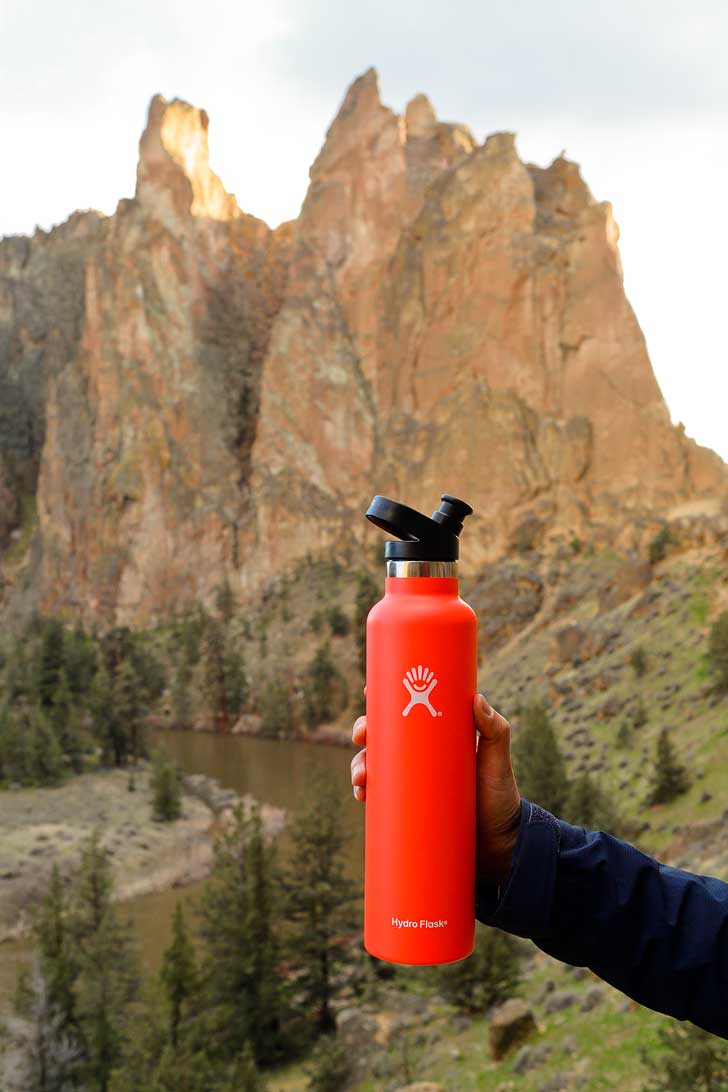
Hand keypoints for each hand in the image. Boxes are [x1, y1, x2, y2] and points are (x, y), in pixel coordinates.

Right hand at [351, 692, 520, 886]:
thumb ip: (494, 730)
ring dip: (359, 764)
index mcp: (436, 736)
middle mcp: (418, 755)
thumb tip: (476, 699)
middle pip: (382, 735)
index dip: (383, 700)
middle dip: (364, 730)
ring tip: (361, 776)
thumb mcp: (497, 759)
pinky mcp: (406, 805)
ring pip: (374, 764)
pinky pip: (378, 795)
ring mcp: (410, 780)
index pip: (406, 711)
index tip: (369, 692)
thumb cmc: (499, 794)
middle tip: (361, 735)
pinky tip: (362, 794)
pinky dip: (364, 792)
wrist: (498, 843)